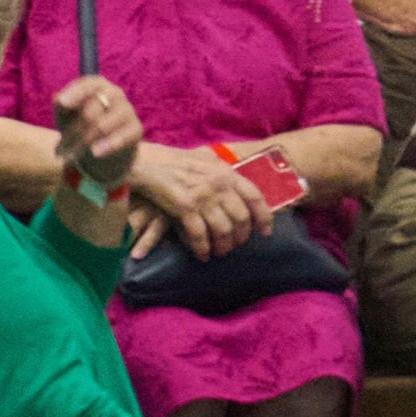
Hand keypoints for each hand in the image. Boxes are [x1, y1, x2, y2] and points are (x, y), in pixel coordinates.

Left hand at [52, 74, 147, 200]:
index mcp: (98, 86)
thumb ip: (61, 107)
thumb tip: (58, 98)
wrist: (101, 151)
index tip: (62, 103)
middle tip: (59, 150)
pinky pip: (122, 136)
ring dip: (82, 144)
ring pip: (102, 125)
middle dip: (72, 133)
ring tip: (70, 156)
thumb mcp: (66, 117)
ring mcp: (127, 110)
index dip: (75, 92)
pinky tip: (95, 153)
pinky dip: (107, 145)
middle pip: (90, 110)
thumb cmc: (79, 127)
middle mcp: (115, 94)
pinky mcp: (135, 129)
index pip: (89, 84)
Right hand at [136, 141, 268, 258]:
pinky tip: (203, 255)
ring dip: (223, 245)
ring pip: (223, 229)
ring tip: (220, 252)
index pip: (255, 197)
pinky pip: (200, 234)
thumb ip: (224, 175)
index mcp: (228, 172)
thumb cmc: (177, 162)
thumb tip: (238, 188)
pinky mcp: (185, 208)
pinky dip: (203, 248)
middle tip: (236, 246)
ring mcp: (203, 196)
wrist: (149, 163)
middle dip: (241, 236)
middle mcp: (220, 185)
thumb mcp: (208, 161)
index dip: (263, 217)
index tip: (266, 232)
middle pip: (241, 217)